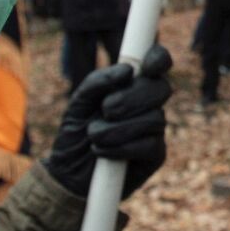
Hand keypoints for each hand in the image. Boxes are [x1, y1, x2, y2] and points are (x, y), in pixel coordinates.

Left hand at [43, 45, 172, 198]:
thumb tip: (127, 71)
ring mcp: (155, 129)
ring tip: (94, 135)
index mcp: (133, 84)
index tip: (148, 66)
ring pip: (154, 118)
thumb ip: (97, 81)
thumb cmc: (77, 132)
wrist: (68, 172)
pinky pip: (149, 145)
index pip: (157, 63)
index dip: (159, 59)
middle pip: (161, 88)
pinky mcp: (155, 155)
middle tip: (107, 109)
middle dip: (133, 97)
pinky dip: (121, 147)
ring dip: (118, 128)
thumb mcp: (78, 103)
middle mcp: (149, 104)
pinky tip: (102, 151)